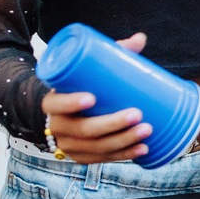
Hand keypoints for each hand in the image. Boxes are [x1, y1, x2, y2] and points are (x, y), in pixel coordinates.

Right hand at [41, 33, 152, 163]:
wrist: (65, 113)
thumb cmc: (80, 87)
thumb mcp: (88, 70)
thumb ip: (111, 53)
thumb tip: (140, 38)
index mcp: (52, 102)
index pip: (55, 104)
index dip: (70, 103)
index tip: (92, 98)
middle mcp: (57, 126)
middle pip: (83, 130)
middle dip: (111, 124)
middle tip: (137, 114)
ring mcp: (69, 145)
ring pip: (95, 148)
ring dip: (122, 142)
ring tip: (147, 130)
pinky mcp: (82, 156)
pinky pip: (102, 160)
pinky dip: (123, 156)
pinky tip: (142, 149)